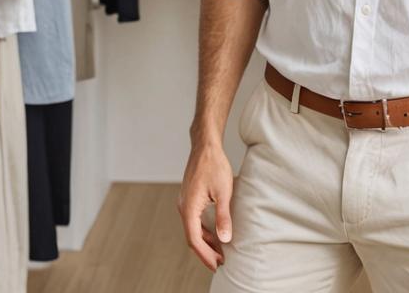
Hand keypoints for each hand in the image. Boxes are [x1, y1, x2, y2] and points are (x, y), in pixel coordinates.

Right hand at [178, 137, 234, 272]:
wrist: (205, 145)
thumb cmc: (214, 165)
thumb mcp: (223, 192)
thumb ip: (223, 216)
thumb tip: (225, 239)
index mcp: (189, 208)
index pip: (194, 239)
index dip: (205, 255)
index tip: (217, 264)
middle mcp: (183, 207)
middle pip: (192, 237)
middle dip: (206, 251)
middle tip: (220, 262)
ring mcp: (185, 202)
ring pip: (193, 229)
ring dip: (205, 241)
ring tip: (219, 251)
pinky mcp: (189, 197)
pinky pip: (194, 220)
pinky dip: (203, 230)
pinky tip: (214, 233)